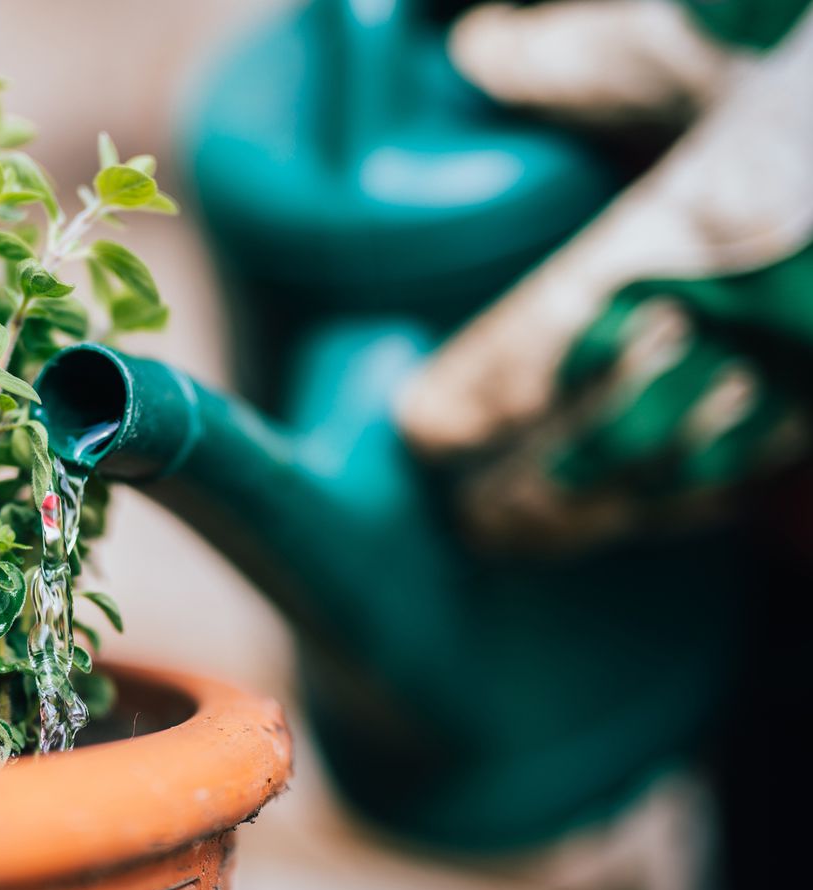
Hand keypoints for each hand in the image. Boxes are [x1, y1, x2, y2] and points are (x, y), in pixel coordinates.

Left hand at [396, 0, 812, 551]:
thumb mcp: (721, 32)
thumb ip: (596, 55)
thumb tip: (473, 50)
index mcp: (717, 211)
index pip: (570, 324)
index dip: (489, 387)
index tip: (421, 430)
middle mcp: (767, 303)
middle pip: (621, 425)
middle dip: (534, 487)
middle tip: (459, 522)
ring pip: (694, 462)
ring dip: (602, 513)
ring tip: (520, 539)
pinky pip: (765, 454)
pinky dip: (691, 493)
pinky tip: (641, 511)